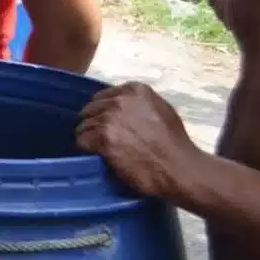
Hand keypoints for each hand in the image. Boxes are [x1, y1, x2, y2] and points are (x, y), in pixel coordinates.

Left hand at [76, 82, 203, 201]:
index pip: (103, 97)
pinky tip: (97, 157)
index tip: (107, 125)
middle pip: (90, 110)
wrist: (179, 170)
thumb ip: (137, 104)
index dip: (102, 113)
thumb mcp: (161, 110)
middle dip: (93, 125)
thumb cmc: (174, 144)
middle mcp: (120, 100)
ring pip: (83, 126)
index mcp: (135, 90)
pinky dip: (86, 150)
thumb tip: (117, 105)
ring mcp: (109, 119)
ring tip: (100, 151)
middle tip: (102, 140)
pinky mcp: (102, 138)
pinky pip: (81, 142)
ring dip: (89, 139)